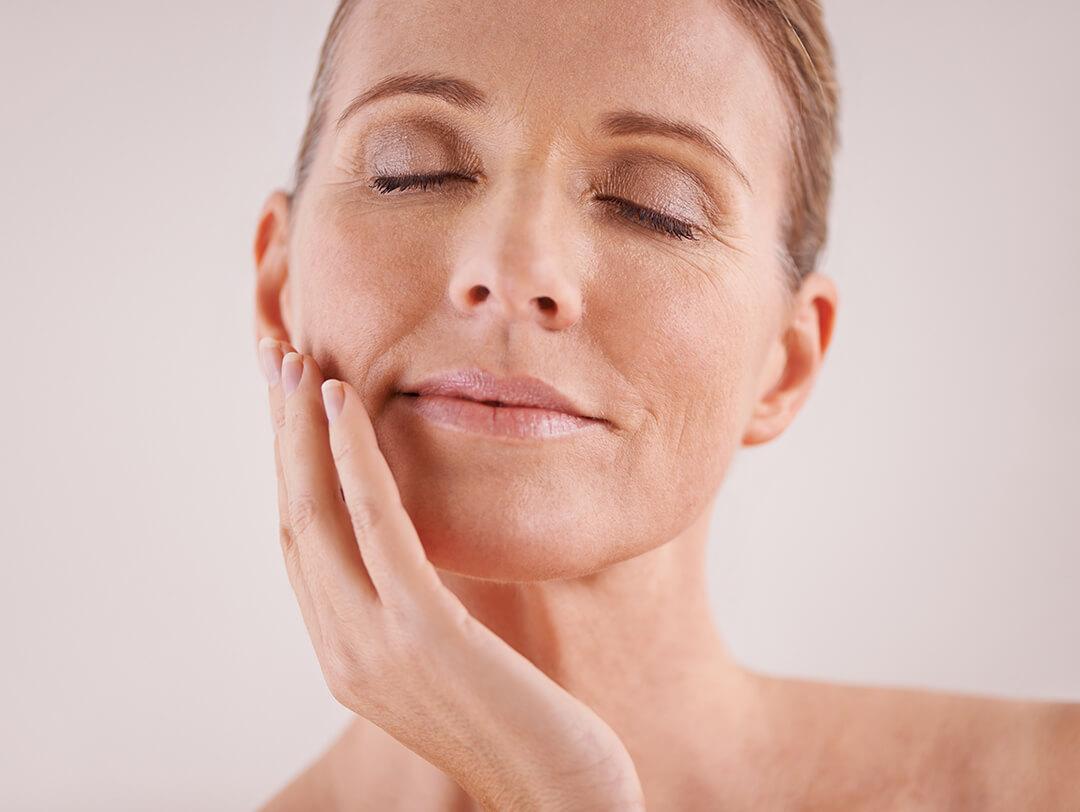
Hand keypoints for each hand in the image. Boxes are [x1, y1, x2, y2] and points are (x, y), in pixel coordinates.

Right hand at [257, 337, 645, 810]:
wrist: (559, 800)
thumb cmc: (521, 725)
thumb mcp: (451, 659)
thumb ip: (415, 606)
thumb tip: (412, 546)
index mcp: (345, 652)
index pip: (300, 542)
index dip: (287, 465)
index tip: (289, 401)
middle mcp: (341, 648)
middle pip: (292, 515)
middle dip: (280, 432)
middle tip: (276, 355)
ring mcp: (374, 644)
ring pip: (317, 512)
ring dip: (303, 428)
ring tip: (298, 361)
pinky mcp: (423, 633)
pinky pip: (377, 527)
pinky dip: (353, 457)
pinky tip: (346, 402)